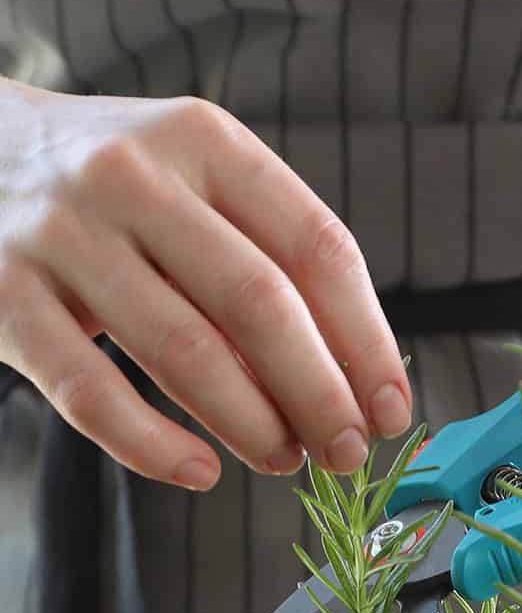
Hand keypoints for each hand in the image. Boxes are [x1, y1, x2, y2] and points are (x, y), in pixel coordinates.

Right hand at [0, 82, 410, 487]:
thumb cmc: (114, 189)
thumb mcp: (193, 179)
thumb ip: (265, 255)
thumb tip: (354, 379)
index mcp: (203, 140)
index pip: (316, 248)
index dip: (367, 340)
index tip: (392, 408)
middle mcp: (133, 177)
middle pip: (259, 304)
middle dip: (320, 395)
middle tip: (346, 450)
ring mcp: (62, 236)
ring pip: (183, 353)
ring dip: (250, 425)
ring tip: (283, 459)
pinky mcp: (2, 298)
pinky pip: (90, 393)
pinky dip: (152, 447)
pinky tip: (199, 471)